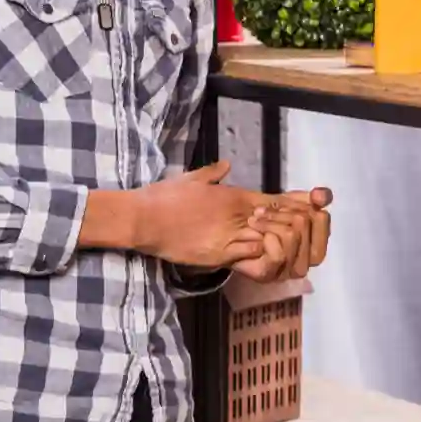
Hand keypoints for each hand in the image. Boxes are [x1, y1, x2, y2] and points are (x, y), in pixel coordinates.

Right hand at [131, 161, 272, 269]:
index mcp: (233, 195)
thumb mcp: (191, 179)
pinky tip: (245, 255)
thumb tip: (227, 165)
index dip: (276, 209)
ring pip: (264, 240)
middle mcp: (236, 215)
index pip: (271, 202)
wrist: (144, 219)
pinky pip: (249, 256)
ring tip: (255, 246)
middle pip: (272, 223)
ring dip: (264, 243)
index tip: (272, 215)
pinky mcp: (219, 256)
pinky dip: (252, 256)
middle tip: (268, 234)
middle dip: (273, 228)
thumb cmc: (165, 195)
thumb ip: (213, 174)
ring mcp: (229, 236)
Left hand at [232, 188, 331, 282]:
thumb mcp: (285, 203)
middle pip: (306, 224)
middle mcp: (306, 259)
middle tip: (260, 211)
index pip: (322, 218)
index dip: (303, 204)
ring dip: (270, 222)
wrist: (223, 228)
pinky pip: (278, 255)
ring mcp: (287, 269)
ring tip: (253, 219)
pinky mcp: (268, 274)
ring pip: (292, 236)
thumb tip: (323, 196)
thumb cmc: (257, 218)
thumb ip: (308, 199)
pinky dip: (266, 238)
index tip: (282, 201)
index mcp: (314, 241)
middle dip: (281, 211)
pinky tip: (254, 232)